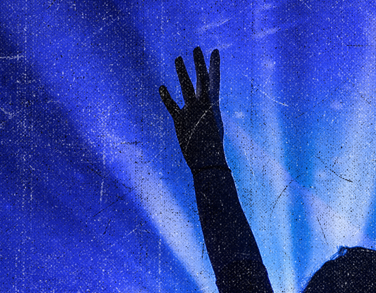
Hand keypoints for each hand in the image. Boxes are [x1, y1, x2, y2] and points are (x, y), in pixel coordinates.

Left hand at [160, 48, 225, 170]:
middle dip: (200, 64)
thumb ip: (207, 109)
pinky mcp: (181, 121)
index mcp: (213, 106)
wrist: (208, 161)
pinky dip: (166, 97)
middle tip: (196, 48)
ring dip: (182, 72)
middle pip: (202, 80)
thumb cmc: (211, 145)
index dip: (214, 66)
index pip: (214, 81)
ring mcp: (192, 112)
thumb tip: (207, 101)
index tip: (214, 51)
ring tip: (178, 58)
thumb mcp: (212, 124)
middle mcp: (204, 106)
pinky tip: (161, 87)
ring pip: (187, 88)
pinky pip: (172, 107)